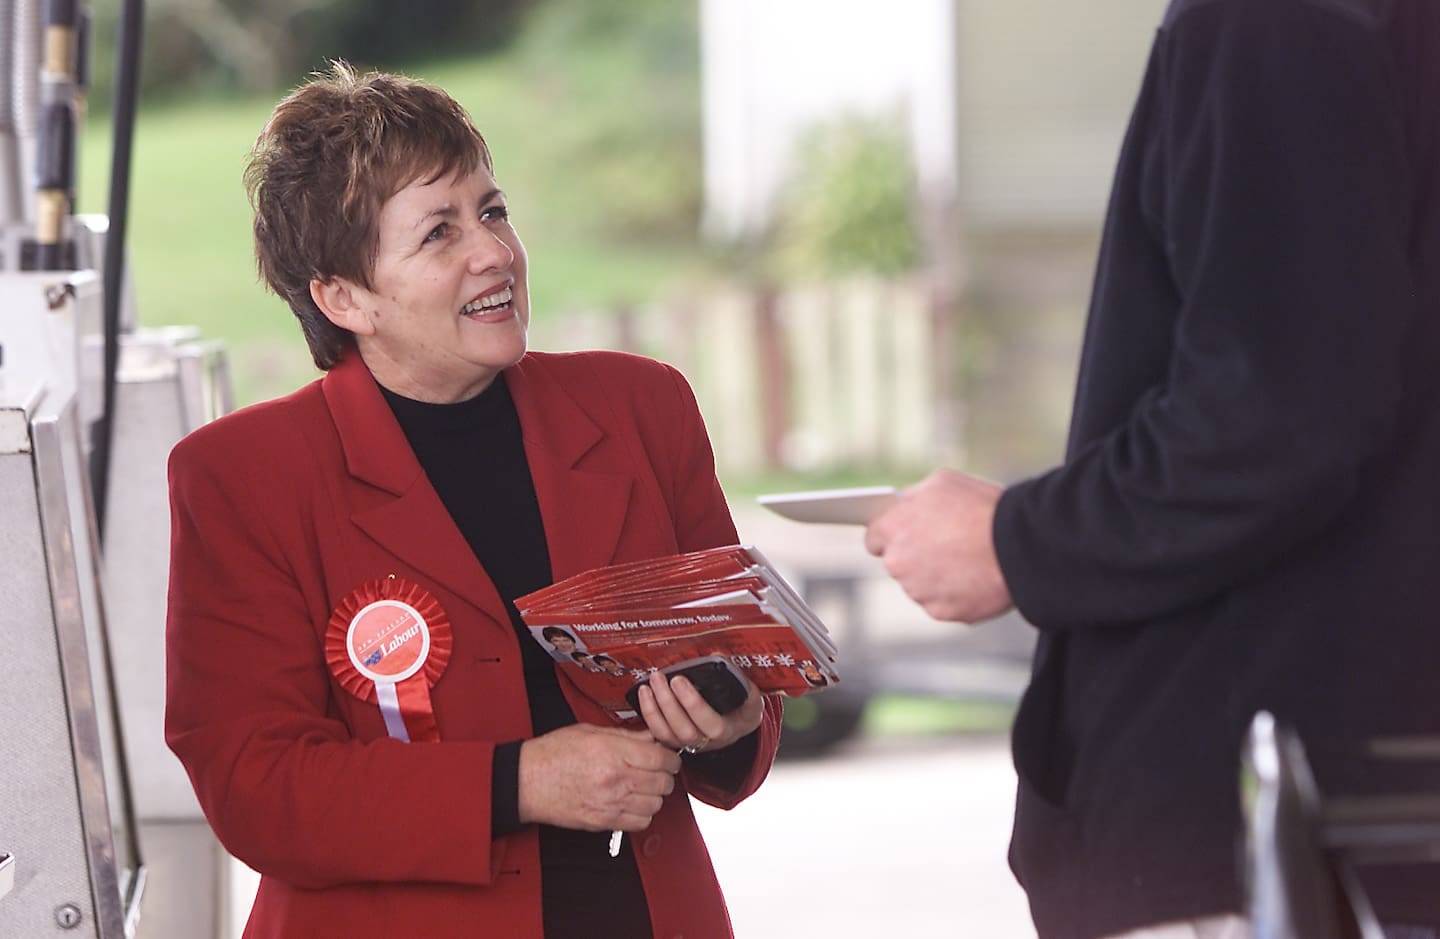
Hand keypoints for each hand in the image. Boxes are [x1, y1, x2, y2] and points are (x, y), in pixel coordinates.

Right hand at [517, 724, 680, 831]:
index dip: (671, 758)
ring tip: (643, 787)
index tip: (669, 757)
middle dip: (665, 775)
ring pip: (655, 804)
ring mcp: (611, 804)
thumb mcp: (590, 732)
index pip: (660, 758)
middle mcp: (615, 779)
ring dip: (654, 795)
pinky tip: (633, 803)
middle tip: (658, 770)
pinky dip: (642, 814)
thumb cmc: (552, 754)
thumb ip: (625, 736)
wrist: (526, 782)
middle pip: (663, 783)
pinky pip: (640, 822)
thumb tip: (650, 737)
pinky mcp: (604, 822)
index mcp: (612, 752)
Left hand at [635, 670, 763, 753]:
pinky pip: (658, 734)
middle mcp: (709, 743)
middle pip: (685, 731)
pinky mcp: (676, 741)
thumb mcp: (749, 692)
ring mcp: (690, 745)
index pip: (711, 724)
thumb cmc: (743, 705)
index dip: (693, 704)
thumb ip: (736, 677)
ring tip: (647, 686)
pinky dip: (649, 715)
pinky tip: (644, 695)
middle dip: (668, 703)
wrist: (739, 722)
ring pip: (668, 735)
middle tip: (659, 678)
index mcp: (729, 730)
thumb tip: (715, 655)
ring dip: (654, 710)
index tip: (679, 680)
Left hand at [864, 468, 1013, 623]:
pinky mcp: (941, 612)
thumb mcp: (942, 483)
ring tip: (966, 561)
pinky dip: (955, 595)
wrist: (1019, 545)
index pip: (874, 538)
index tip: (902, 536)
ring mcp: (918, 591)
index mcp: (892, 528)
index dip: (891, 535)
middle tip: (946, 546)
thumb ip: (914, 496)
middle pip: (897, 563)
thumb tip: (905, 505)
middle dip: (916, 556)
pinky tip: (975, 578)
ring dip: (935, 577)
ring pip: (920, 586)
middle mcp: (898, 563)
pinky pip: (942, 603)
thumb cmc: (982, 508)